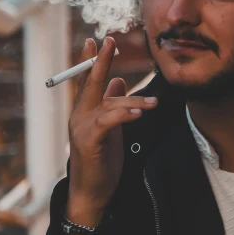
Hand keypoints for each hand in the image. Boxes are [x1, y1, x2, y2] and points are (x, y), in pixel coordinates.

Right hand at [67, 36, 157, 223]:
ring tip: (155, 103)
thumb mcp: (110, 129)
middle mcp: (79, 116)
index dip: (91, 60)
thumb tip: (118, 80)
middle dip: (100, 61)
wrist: (91, 193)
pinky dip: (124, 114)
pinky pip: (108, 121)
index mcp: (84, 112)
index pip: (86, 81)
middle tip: (110, 41)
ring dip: (134, 100)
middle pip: (90, 83)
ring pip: (108, 104)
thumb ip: (111, 104)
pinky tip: (139, 112)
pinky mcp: (90, 142)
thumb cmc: (101, 162)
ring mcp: (82, 128)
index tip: (97, 41)